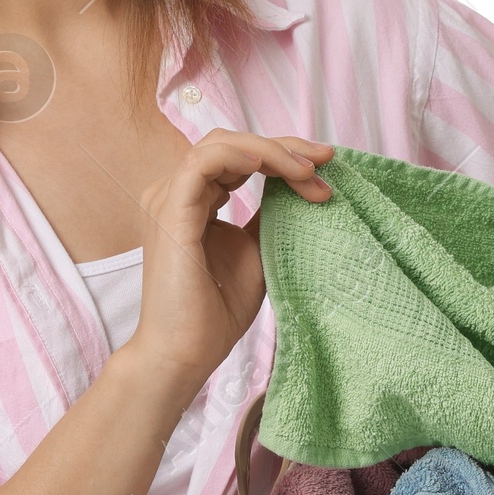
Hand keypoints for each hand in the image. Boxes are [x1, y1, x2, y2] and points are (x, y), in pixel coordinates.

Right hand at [127, 129, 333, 402]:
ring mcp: (168, 198)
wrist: (186, 352)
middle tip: (325, 161)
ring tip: (306, 172)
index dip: (283, 154)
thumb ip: (268, 216)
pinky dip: (239, 155)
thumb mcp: (257, 251)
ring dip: (270, 152)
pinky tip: (268, 164)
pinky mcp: (170, 212)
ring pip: (220, 145)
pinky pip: (203, 163)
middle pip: (232, 143)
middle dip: (283, 147)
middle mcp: (176, 191)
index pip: (238, 156)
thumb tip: (299, 188)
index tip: (325, 168)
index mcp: (194, 199)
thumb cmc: (217, 310)